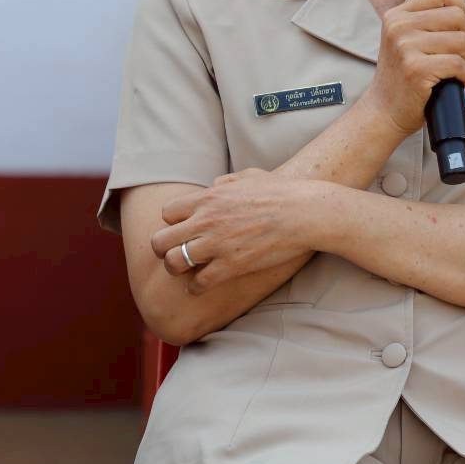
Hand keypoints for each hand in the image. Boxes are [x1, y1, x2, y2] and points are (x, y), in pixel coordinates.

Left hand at [150, 168, 313, 293]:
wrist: (304, 213)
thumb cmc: (282, 192)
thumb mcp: (251, 176)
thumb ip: (227, 181)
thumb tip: (215, 185)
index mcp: (208, 198)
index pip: (167, 212)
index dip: (173, 222)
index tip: (185, 229)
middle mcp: (205, 221)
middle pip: (160, 241)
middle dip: (164, 249)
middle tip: (176, 253)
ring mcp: (216, 245)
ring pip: (173, 263)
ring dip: (178, 269)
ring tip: (188, 271)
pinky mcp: (230, 266)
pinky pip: (198, 283)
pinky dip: (196, 287)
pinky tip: (203, 285)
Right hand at [367, 0, 464, 136]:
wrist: (383, 111)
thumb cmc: (401, 78)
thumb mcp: (412, 45)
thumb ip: (439, 27)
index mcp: (397, 16)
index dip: (459, 5)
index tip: (461, 24)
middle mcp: (399, 27)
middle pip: (456, 16)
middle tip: (463, 54)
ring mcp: (406, 47)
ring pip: (461, 40)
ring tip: (460, 70)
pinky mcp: (417, 69)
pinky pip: (458, 64)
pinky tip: (461, 82)